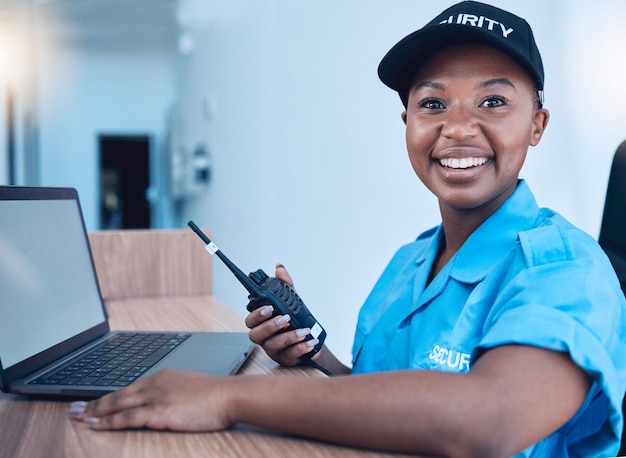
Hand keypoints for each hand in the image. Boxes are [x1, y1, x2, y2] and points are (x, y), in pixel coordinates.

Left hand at [70, 369, 231, 430]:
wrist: (228, 395)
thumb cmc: (215, 394)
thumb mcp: (189, 387)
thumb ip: (172, 392)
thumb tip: (165, 401)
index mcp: (162, 377)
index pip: (128, 387)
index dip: (108, 396)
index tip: (93, 401)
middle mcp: (154, 384)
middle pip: (117, 394)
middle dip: (93, 403)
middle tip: (73, 408)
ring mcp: (156, 397)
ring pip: (117, 404)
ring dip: (95, 412)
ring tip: (78, 418)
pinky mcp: (159, 412)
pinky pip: (127, 418)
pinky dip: (109, 422)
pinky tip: (96, 426)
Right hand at [245, 264, 318, 366]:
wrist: (312, 339)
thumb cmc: (297, 320)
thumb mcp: (293, 301)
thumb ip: (286, 285)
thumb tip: (279, 268)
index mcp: (262, 323)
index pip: (250, 320)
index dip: (257, 314)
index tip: (269, 307)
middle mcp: (264, 337)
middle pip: (254, 335)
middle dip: (269, 326)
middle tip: (285, 318)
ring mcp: (273, 349)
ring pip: (272, 346)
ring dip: (288, 337)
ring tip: (303, 331)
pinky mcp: (285, 359)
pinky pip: (288, 356)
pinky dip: (300, 348)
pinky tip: (310, 342)